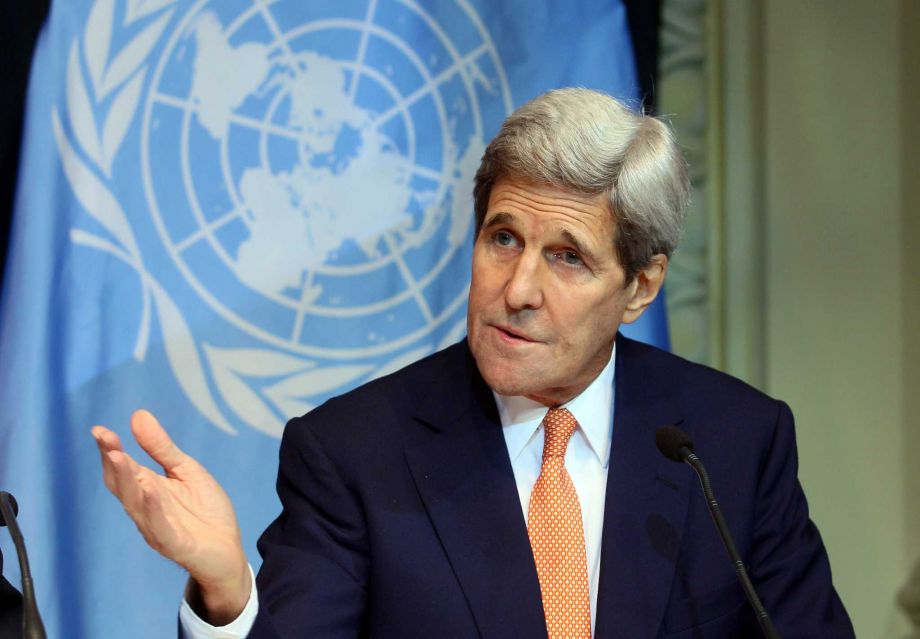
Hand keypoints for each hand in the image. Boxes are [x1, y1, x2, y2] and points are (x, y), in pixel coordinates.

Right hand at [92, 410, 250, 623]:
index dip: (110, 450)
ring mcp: (157, 527)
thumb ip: (162, 448)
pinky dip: (153, 510)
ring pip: (135, 505)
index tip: (98, 430)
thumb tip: (138, 415)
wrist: (228, 549)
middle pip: (122, 485)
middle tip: (104, 438)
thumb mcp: (187, 471)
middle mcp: (146, 508)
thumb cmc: (205, 511)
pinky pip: (159, 527)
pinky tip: (149, 491)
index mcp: (148, 489)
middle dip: (113, 462)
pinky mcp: (174, 544)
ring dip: (126, 481)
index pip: (123, 468)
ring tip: (118, 457)